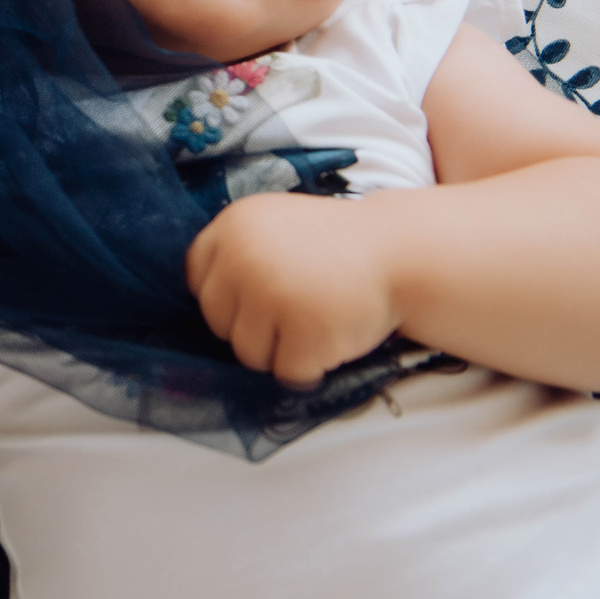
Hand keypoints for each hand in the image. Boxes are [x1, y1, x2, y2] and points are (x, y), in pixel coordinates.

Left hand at [185, 191, 397, 387]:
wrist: (401, 252)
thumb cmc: (334, 247)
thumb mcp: (274, 226)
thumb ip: (237, 253)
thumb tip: (206, 303)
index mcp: (233, 226)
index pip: (198, 282)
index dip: (228, 298)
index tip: (258, 298)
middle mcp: (244, 258)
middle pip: (217, 321)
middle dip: (251, 328)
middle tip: (293, 314)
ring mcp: (272, 295)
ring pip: (247, 353)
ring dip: (279, 352)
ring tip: (314, 324)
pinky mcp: (304, 332)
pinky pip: (286, 372)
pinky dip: (309, 368)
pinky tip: (332, 338)